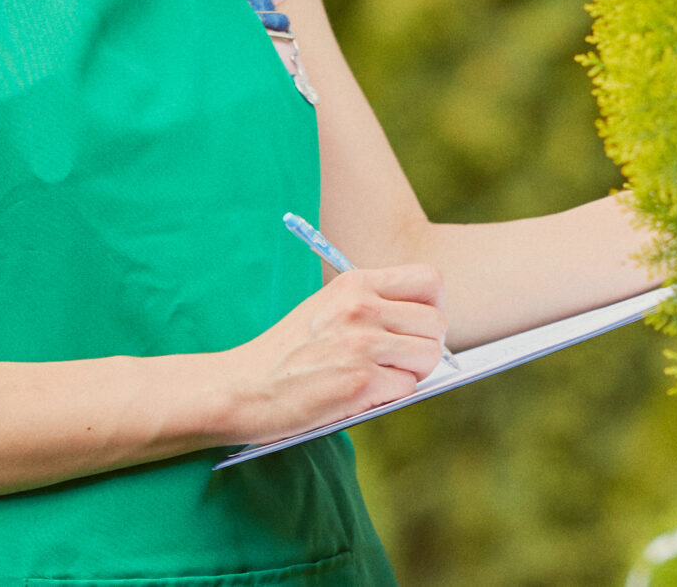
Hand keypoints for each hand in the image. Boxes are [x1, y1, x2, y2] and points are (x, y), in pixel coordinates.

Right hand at [217, 264, 448, 442]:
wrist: (240, 388)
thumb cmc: (286, 354)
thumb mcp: (327, 308)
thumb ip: (373, 305)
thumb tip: (428, 325)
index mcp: (355, 284)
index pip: (430, 280)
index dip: (434, 306)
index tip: (419, 326)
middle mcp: (361, 308)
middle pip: (437, 322)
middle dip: (426, 346)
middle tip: (400, 362)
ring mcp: (361, 344)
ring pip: (428, 357)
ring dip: (411, 373)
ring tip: (379, 378)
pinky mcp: (359, 383)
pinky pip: (406, 388)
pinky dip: (390, 396)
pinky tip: (361, 395)